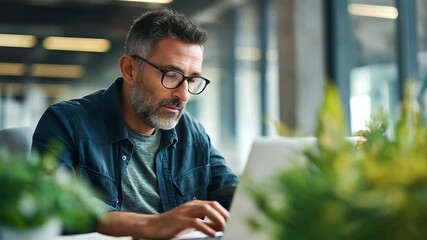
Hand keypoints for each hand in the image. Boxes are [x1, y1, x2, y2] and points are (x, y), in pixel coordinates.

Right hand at [96, 200, 228, 238]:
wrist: (151, 226)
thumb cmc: (172, 226)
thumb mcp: (191, 224)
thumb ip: (205, 223)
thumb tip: (220, 227)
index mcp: (194, 205)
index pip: (214, 205)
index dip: (225, 212)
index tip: (234, 221)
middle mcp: (191, 205)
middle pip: (212, 205)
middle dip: (224, 214)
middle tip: (232, 225)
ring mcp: (184, 211)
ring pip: (205, 209)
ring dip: (217, 218)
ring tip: (225, 228)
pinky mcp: (179, 220)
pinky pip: (195, 222)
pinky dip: (206, 227)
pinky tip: (212, 234)